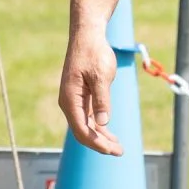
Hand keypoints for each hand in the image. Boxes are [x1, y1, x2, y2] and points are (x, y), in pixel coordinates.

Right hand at [59, 25, 121, 155]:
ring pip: (86, 126)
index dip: (96, 142)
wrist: (88, 36)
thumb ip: (102, 99)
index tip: (111, 150)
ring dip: (101, 138)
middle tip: (119, 151)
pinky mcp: (81, 97)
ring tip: (118, 147)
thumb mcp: (101, 75)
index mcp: (70, 99)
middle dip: (100, 144)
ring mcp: (75, 101)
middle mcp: (69, 103)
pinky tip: (110, 134)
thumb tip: (102, 122)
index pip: (81, 129)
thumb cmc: (94, 53)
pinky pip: (89, 118)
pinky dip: (99, 127)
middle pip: (83, 131)